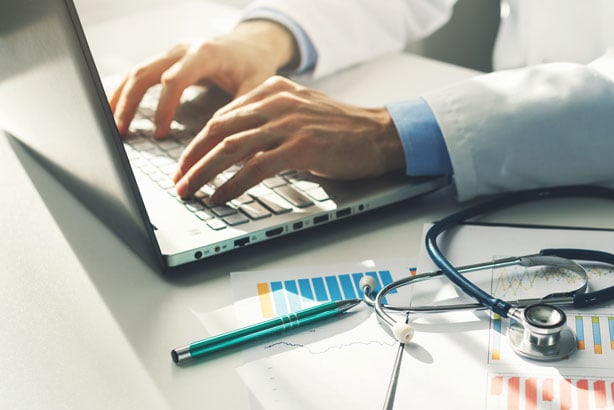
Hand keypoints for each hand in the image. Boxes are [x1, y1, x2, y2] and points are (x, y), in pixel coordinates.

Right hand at [109, 20, 296, 137]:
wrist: (252, 44)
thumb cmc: (255, 65)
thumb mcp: (256, 85)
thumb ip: (242, 108)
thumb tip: (224, 139)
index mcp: (205, 54)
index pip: (174, 80)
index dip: (164, 107)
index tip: (160, 134)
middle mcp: (183, 49)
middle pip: (145, 72)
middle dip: (129, 102)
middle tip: (120, 131)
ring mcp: (172, 53)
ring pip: (137, 71)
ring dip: (120, 97)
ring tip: (109, 124)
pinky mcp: (167, 60)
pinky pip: (139, 73)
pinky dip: (125, 91)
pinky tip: (114, 109)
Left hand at [173, 76, 406, 202]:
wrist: (382, 135)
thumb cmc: (345, 130)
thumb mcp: (303, 113)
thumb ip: (272, 121)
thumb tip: (240, 148)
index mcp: (274, 90)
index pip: (224, 115)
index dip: (200, 141)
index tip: (187, 162)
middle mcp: (277, 103)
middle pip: (220, 129)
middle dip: (193, 157)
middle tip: (178, 179)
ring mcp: (288, 124)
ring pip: (231, 148)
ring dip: (205, 172)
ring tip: (191, 191)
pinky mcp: (300, 147)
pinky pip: (255, 167)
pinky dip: (233, 184)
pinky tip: (221, 196)